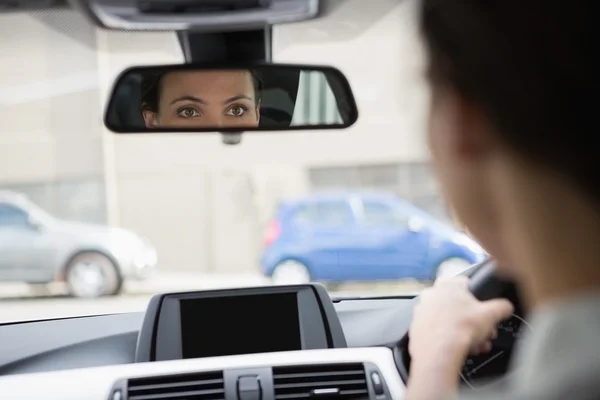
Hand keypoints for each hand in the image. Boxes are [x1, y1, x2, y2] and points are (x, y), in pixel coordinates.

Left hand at [406, 276, 513, 399]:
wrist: (439, 351)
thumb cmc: (461, 328)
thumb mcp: (491, 314)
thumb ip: (502, 306)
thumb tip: (506, 306)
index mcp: (447, 284)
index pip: (466, 284)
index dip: (479, 299)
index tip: (484, 311)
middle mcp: (431, 294)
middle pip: (458, 306)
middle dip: (473, 320)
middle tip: (483, 332)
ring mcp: (421, 311)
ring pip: (448, 320)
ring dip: (463, 331)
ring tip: (475, 344)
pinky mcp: (416, 328)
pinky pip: (437, 331)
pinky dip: (448, 338)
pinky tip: (460, 348)